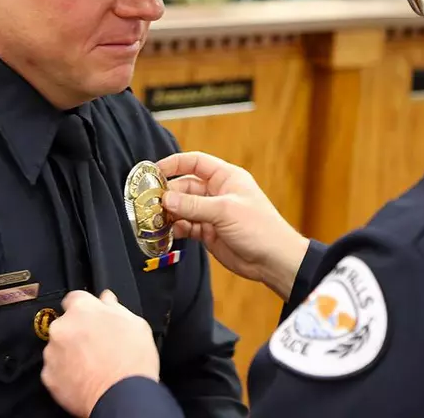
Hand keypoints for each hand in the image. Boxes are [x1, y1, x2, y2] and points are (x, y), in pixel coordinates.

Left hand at [41, 290, 158, 417]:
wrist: (122, 397)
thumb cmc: (132, 361)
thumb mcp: (135, 324)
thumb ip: (115, 307)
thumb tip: (107, 299)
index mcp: (83, 309)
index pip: (75, 298)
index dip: (85, 307)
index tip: (90, 317)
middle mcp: (62, 327)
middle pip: (65, 323)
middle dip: (77, 331)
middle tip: (96, 345)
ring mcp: (52, 352)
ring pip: (58, 347)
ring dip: (70, 352)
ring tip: (92, 365)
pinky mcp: (48, 376)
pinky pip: (54, 369)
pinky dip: (65, 372)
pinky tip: (83, 377)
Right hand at [158, 151, 309, 300]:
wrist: (273, 260)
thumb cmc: (259, 228)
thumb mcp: (225, 211)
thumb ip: (193, 205)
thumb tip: (166, 198)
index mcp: (226, 178)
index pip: (196, 162)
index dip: (175, 164)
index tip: (154, 171)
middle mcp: (217, 193)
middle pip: (185, 187)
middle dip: (168, 194)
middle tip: (150, 203)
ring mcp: (212, 213)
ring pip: (183, 208)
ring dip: (170, 213)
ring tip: (155, 219)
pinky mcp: (208, 232)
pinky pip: (187, 225)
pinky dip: (176, 228)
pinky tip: (168, 231)